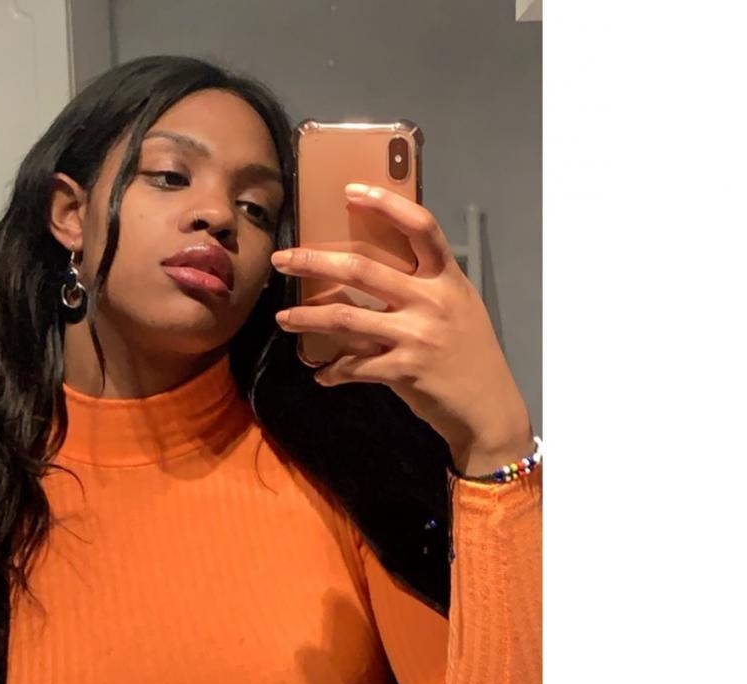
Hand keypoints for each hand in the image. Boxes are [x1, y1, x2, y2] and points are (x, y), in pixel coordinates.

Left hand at [270, 183, 532, 475]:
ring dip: (306, 317)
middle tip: (282, 259)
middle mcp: (431, 301)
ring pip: (345, 318)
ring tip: (283, 318)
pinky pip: (354, 366)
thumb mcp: (458, 307)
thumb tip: (375, 271)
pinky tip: (321, 374)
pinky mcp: (403, 370)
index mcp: (447, 278)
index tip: (350, 191)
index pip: (420, 227)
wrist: (488, 407)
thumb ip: (425, 286)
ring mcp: (416, 336)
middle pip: (361, 270)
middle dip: (314, 262)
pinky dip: (333, 371)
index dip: (387, 204)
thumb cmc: (471, 354)